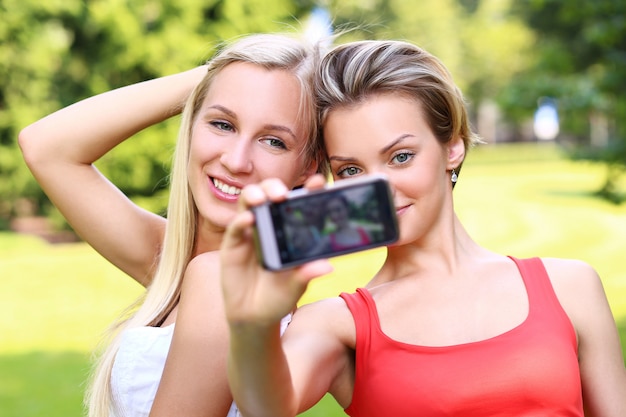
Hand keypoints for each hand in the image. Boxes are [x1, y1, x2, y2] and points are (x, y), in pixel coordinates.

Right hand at [220, 176, 332, 327]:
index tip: (319, 182)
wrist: (254, 316)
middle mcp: (269, 226)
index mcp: (289, 230)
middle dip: (274, 187)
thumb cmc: (279, 297)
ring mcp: (249, 232)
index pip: (298, 203)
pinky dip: (240, 221)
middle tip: (282, 195)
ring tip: (262, 199)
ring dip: (254, 195)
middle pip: (268, 194)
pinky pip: (234, 229)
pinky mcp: (233, 245)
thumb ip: (306, 275)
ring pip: (248, 203)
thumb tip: (326, 266)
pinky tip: (248, 220)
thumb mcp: (296, 287)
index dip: (308, 190)